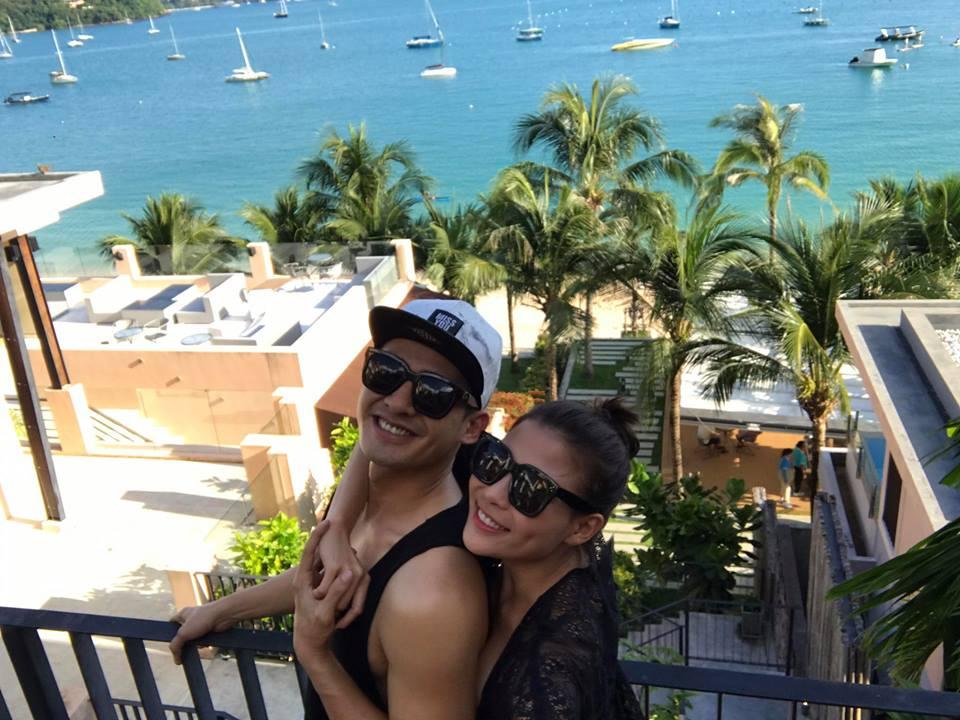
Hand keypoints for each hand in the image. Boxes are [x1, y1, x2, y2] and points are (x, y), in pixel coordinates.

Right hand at [169, 603, 233, 664]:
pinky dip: (203, 644)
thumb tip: (176, 659)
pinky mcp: (209, 630)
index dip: (169, 634)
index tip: (170, 645)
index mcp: (182, 614)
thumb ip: (175, 645)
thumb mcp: (183, 633)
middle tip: (182, 651)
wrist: (223, 616)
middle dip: (183, 644)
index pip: (171, 625)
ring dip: (195, 645)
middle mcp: (191, 619)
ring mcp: (201, 624)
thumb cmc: (203, 618)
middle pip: (182, 635)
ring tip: (197, 645)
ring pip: (193, 640)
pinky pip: (203, 641)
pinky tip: (205, 644)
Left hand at [293, 522, 355, 664]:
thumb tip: (348, 575)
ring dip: (331, 552)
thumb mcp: (325, 613)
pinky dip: (337, 566)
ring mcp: (314, 584)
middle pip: (315, 553)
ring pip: (324, 563)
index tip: (327, 522)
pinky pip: (330, 573)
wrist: (309, 644)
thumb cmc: (314, 630)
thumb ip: (336, 593)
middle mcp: (306, 579)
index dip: (317, 536)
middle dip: (323, 539)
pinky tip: (346, 561)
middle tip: (330, 522)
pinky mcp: (321, 589)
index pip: (309, 552)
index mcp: (303, 581)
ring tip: (337, 538)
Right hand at [312, 518, 368, 628]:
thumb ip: (344, 582)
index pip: (359, 606)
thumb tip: (343, 599)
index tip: (340, 625)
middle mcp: (359, 575)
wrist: (334, 529)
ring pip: (337, 600)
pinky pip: (325, 589)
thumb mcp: (345, 568)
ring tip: (321, 609)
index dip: (349, 618)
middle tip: (329, 618)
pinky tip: (315, 595)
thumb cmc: (337, 551)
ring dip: (328, 606)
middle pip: (348, 606)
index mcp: (364, 577)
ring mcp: (347, 571)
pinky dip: (319, 594)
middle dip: (338, 615)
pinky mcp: (335, 567)